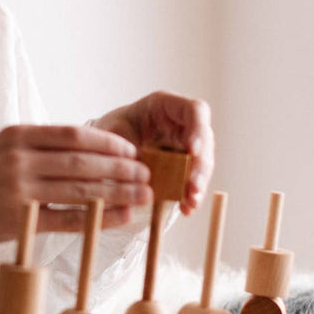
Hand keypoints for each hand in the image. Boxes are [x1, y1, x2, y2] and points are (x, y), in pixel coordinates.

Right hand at [0, 125, 151, 249]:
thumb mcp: (7, 148)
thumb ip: (45, 145)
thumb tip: (98, 148)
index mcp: (18, 136)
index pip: (73, 136)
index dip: (107, 143)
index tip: (132, 151)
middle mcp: (18, 159)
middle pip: (81, 163)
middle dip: (120, 169)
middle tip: (146, 174)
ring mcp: (18, 190)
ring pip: (80, 190)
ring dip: (118, 193)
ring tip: (144, 195)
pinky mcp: (20, 219)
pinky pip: (70, 219)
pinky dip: (100, 218)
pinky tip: (122, 217)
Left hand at [89, 91, 213, 215]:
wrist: (109, 146)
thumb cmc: (112, 130)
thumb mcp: (112, 131)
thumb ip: (123, 145)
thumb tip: (134, 170)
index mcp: (166, 105)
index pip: (195, 110)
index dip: (198, 129)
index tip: (192, 149)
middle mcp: (183, 124)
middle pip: (204, 141)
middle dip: (200, 166)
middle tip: (193, 186)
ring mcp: (187, 146)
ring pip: (202, 164)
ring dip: (198, 184)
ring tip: (190, 202)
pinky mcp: (185, 167)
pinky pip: (193, 181)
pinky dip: (190, 196)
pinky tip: (186, 208)